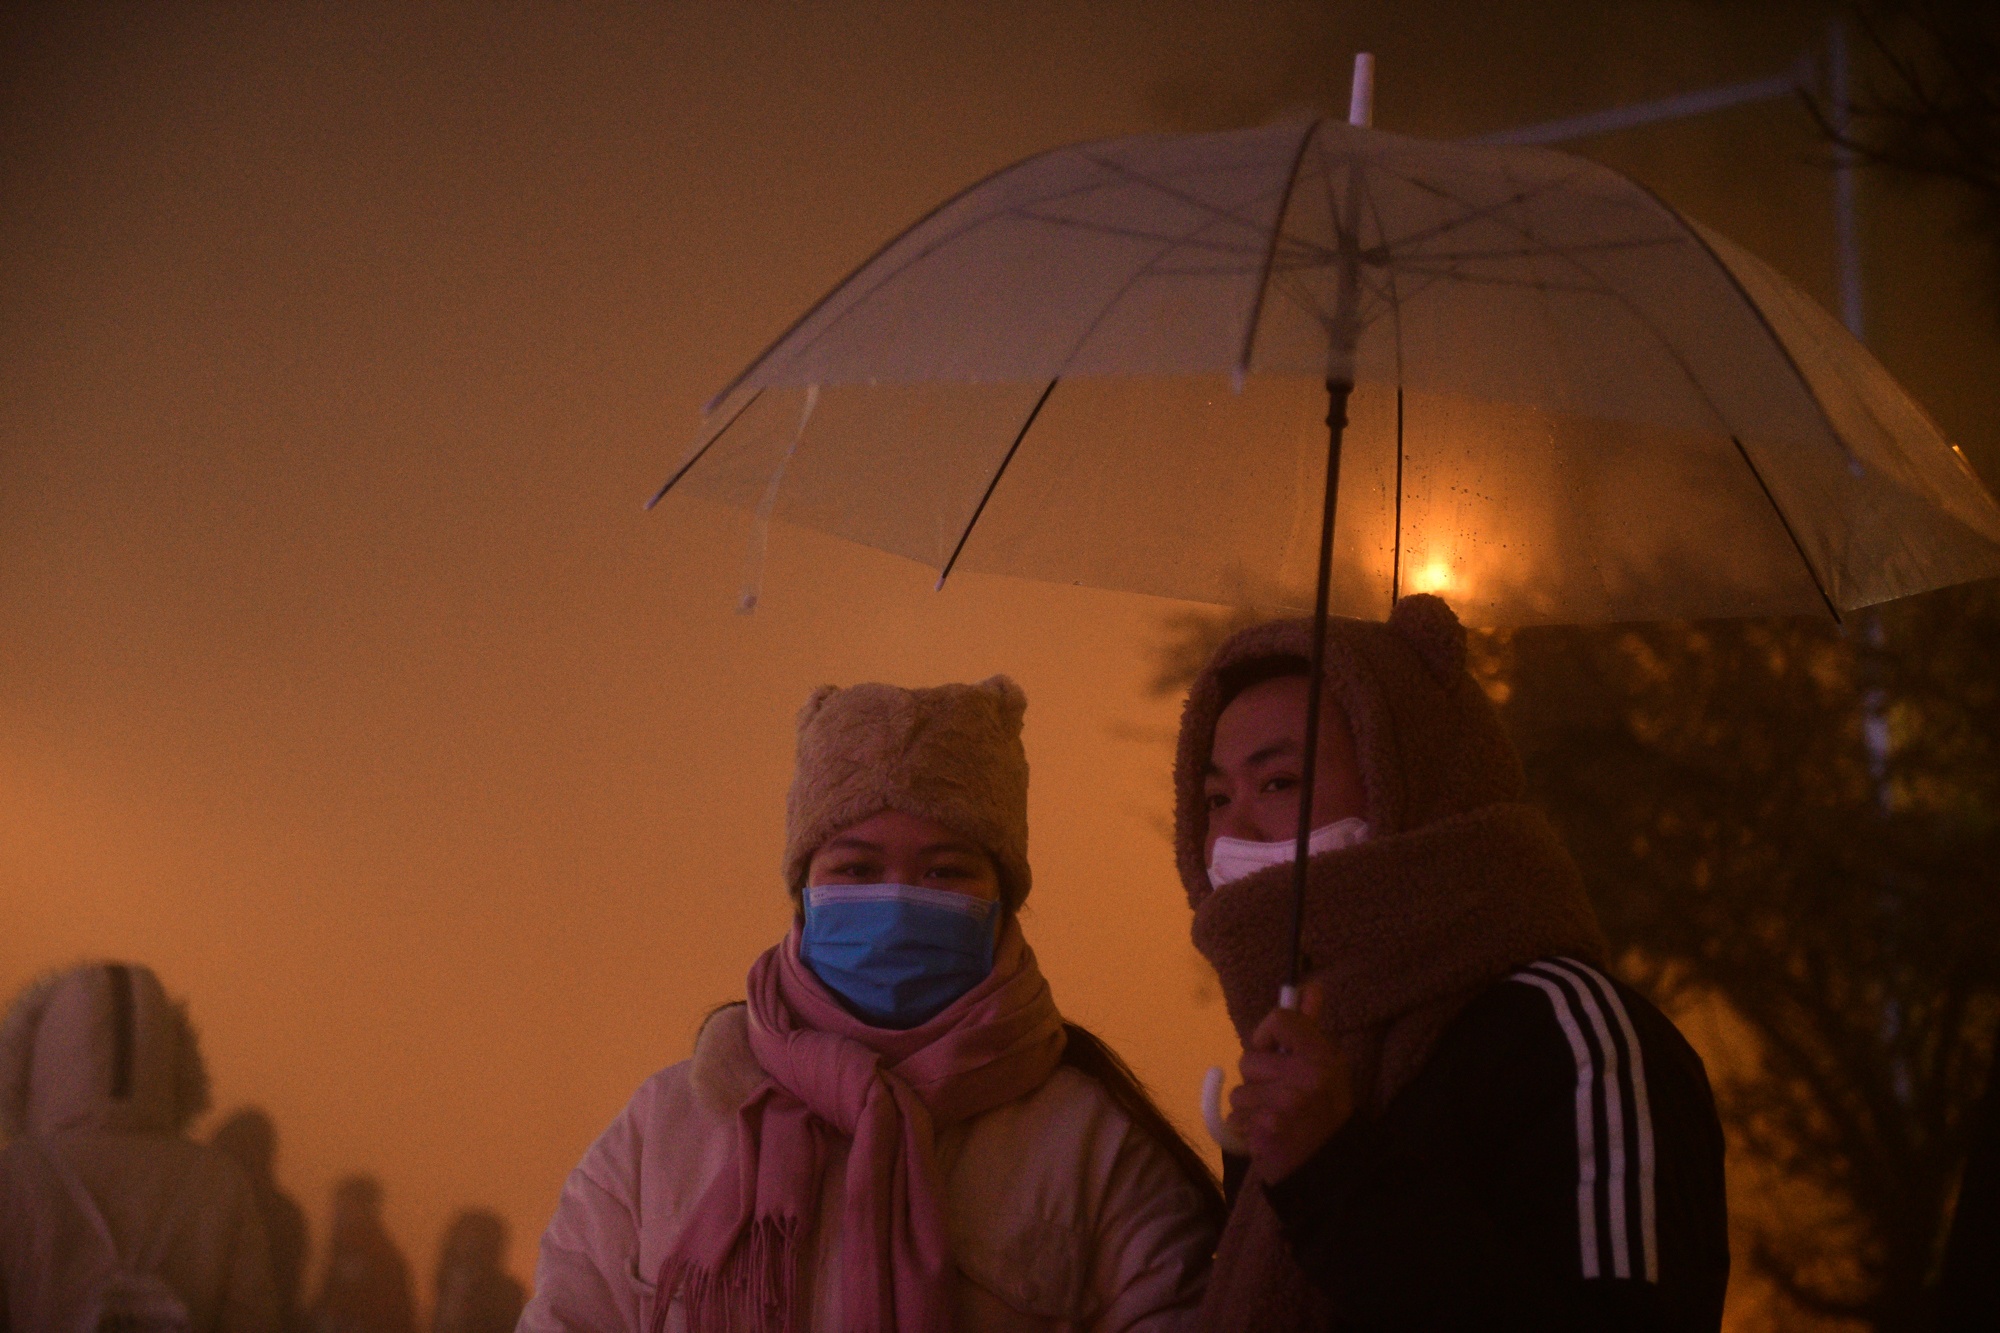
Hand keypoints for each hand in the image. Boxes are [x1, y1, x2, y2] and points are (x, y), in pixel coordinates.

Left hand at [1227, 980, 1354, 1181]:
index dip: (1266, 1034)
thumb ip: (1310, 1028)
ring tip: (1276, 1118)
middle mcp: (1307, 1076)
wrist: (1329, 1169)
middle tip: (1281, 1096)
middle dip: (1257, 1079)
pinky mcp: (1267, 1128)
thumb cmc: (1323, 1111)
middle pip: (1249, 1059)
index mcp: (1323, 1056)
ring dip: (1250, 1106)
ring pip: (1239, 1091)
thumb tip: (1311, 987)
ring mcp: (1286, 1103)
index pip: (1280, 1020)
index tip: (1272, 1051)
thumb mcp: (1326, 1067)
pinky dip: (1246, 1128)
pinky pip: (1235, 1117)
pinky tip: (1268, 1135)